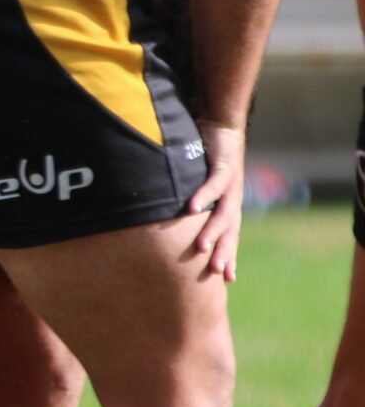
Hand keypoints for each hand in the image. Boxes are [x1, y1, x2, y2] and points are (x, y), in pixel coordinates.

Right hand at [184, 121, 244, 282]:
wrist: (222, 127)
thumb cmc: (207, 159)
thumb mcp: (201, 187)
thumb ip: (191, 206)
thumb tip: (173, 224)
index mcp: (227, 206)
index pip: (230, 237)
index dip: (229, 256)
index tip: (226, 279)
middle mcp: (232, 199)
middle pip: (230, 230)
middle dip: (224, 251)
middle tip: (215, 272)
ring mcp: (229, 184)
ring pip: (223, 212)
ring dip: (212, 230)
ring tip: (201, 247)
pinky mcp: (223, 166)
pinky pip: (213, 184)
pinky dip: (203, 196)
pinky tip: (191, 209)